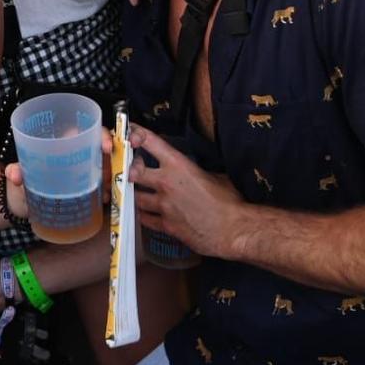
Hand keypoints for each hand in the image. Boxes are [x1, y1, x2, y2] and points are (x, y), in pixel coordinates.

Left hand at [128, 126, 242, 257]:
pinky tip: (147, 213)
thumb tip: (190, 171)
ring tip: (139, 192)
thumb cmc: (230, 202)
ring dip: (136, 194)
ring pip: (136, 197)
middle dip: (131, 169)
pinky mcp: (166, 226)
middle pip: (133, 172)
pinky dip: (145, 215)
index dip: (137, 134)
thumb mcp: (214, 176)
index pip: (151, 143)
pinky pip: (145, 219)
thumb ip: (195, 171)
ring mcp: (164, 205)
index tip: (132, 134)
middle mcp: (166, 183)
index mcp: (179, 166)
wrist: (233, 230)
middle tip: (133, 169)